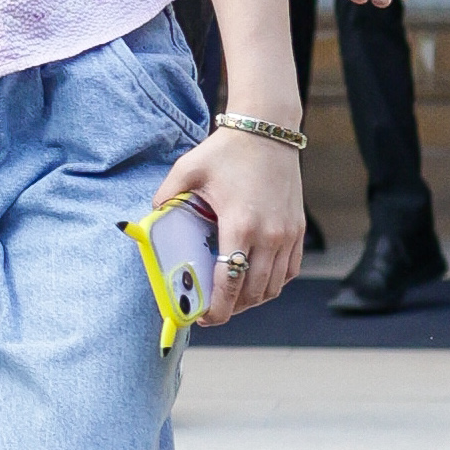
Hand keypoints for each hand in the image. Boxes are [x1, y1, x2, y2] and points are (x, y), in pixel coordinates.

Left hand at [155, 126, 304, 326]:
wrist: (268, 131)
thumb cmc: (226, 151)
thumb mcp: (188, 169)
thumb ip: (166, 195)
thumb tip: (151, 217)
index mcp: (241, 226)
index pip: (230, 282)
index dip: (218, 308)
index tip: (204, 318)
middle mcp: (269, 236)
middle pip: (252, 292)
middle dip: (232, 308)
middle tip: (212, 311)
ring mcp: (287, 235)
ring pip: (273, 286)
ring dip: (252, 299)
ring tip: (231, 299)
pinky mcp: (298, 230)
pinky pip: (289, 271)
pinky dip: (273, 284)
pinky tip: (254, 281)